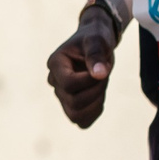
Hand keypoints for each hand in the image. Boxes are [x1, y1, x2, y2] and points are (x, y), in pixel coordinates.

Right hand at [45, 6, 120, 127]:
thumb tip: (99, 74)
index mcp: (55, 64)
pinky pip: (82, 121)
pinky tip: (99, 96)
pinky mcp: (71, 105)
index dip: (90, 81)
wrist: (96, 43)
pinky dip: (94, 112)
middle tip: (104, 74)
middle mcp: (54, 81)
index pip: (68, 84)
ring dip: (95, 103)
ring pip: (76, 115)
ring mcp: (61, 95)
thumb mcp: (97, 39)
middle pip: (74, 102)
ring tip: (101, 85)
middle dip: (96, 90)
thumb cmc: (95, 38)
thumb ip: (96, 54)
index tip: (102, 68)